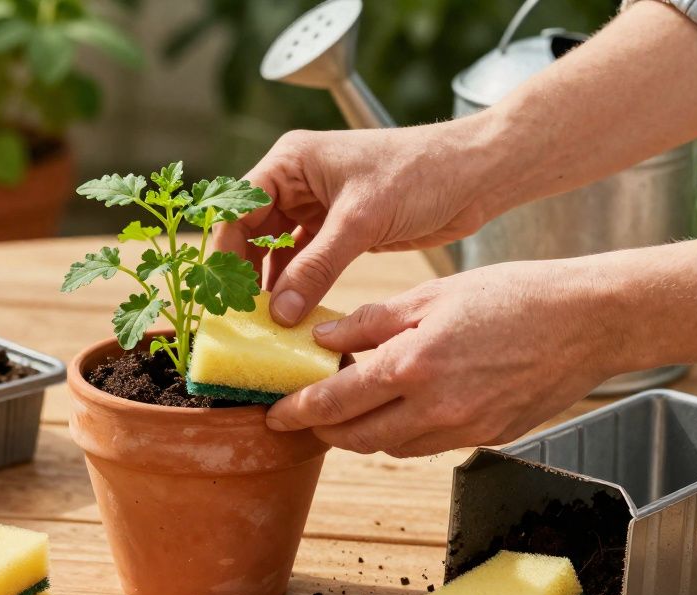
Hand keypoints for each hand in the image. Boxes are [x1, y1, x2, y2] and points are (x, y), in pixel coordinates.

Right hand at [216, 120, 501, 325]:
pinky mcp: (337, 232)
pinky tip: (293, 319)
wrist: (477, 175)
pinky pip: (304, 266)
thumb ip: (316, 266)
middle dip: (243, 277)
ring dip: (271, 289)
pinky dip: (297, 291)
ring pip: (275, 255)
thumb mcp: (361, 220)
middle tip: (238, 321)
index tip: (219, 297)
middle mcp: (295, 183)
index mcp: (290, 162)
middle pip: (249, 236)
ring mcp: (315, 209)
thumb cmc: (421, 173)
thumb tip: (278, 314)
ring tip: (263, 328)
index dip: (223, 254)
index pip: (236, 210)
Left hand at [265, 260, 621, 456]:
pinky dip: (405, 431)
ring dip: (364, 433)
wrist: (587, 322)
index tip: (274, 415)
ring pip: (392, 447)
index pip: (336, 402)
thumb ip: (372, 322)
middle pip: (357, 439)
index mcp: (414, 366)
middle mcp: (435, 408)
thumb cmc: (513, 296)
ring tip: (353, 404)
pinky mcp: (486, 439)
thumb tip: (323, 338)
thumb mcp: (432, 297)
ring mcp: (464, 430)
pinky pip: (428, 445)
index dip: (298, 412)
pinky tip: (403, 405)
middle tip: (303, 417)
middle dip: (324, 432)